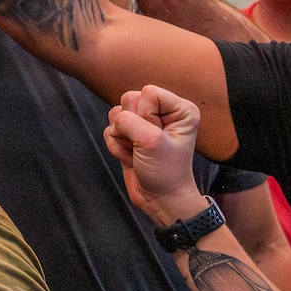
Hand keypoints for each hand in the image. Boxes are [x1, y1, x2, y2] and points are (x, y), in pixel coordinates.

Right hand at [104, 85, 207, 225]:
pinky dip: (116, 145)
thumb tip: (116, 118)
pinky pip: (109, 128)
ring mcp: (145, 122)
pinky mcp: (130, 133)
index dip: (146, 116)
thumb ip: (129, 121)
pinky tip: (131, 156)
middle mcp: (163, 112)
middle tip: (146, 145)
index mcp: (180, 109)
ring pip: (116, 113)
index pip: (148, 93)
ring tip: (138, 152)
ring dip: (122, 137)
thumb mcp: (151, 142)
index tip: (156, 137)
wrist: (159, 197)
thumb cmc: (165, 171)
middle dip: (131, 126)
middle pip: (129, 98)